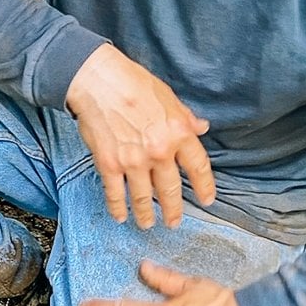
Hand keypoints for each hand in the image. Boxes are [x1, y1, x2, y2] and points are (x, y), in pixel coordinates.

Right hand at [65, 43, 214, 228]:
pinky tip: (120, 216)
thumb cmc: (133, 82)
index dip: (204, 187)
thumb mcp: (168, 97)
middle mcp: (159, 151)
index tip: (207, 200)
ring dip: (146, 215)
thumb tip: (201, 128)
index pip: (198, 167)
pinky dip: (117, 208)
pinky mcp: (110, 164)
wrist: (99, 81)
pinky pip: (115, 194)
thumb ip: (185, 117)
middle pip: (171, 189)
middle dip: (174, 210)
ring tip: (147, 224)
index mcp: (179, 133)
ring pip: (144, 198)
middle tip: (174, 222)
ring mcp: (134, 161)